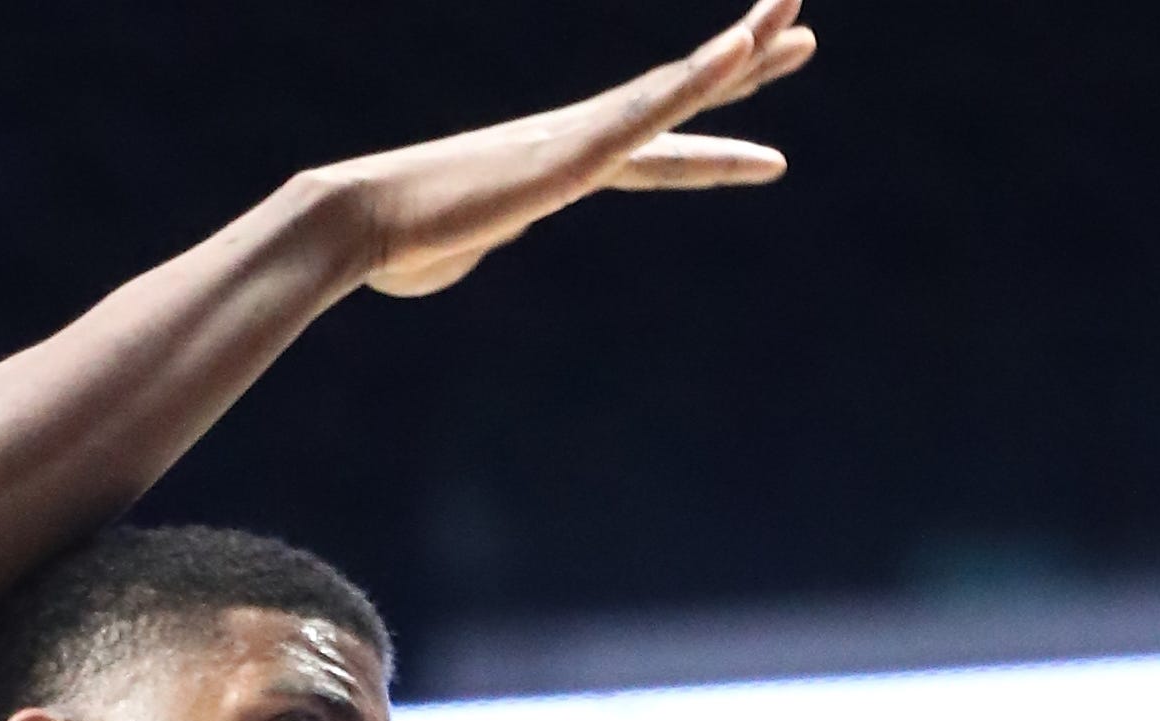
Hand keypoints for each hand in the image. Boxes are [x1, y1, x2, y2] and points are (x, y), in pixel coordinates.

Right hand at [315, 2, 817, 299]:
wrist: (358, 224)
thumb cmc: (395, 247)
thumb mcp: (451, 251)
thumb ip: (463, 244)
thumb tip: (432, 256)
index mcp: (559, 165)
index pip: (652, 143)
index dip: (708, 128)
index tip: (757, 115)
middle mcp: (576, 138)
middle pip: (677, 95)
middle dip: (742, 62)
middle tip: (801, 30)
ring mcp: (576, 141)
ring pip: (674, 89)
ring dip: (737, 55)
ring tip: (797, 25)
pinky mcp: (568, 155)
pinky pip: (646, 111)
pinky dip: (694, 81)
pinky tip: (737, 51)